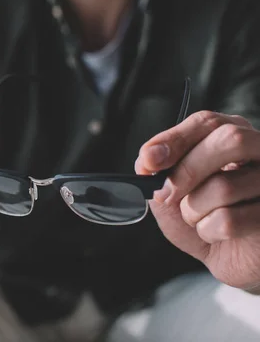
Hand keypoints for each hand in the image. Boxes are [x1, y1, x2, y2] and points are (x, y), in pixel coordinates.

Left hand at [136, 111, 259, 291]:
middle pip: (229, 140)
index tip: (148, 160)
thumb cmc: (204, 219)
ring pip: (225, 186)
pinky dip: (208, 232)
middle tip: (165, 195)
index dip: (174, 139)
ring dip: (194, 210)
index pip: (208, 122)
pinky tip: (217, 235)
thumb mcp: (173, 193)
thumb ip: (160, 173)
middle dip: (187, 170)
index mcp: (234, 137)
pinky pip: (230, 221)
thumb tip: (146, 160)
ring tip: (199, 219)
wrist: (229, 259)